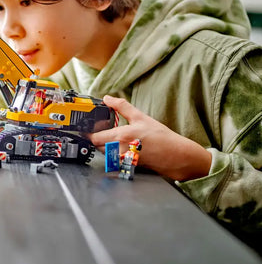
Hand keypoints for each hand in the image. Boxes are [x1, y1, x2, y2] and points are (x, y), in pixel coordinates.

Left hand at [89, 95, 211, 180]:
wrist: (175, 155)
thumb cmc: (161, 137)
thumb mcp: (140, 117)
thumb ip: (121, 106)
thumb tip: (108, 98)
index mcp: (120, 137)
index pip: (94, 138)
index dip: (88, 132)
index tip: (87, 128)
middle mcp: (118, 150)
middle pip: (96, 146)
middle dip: (96, 138)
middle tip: (101, 130)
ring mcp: (122, 160)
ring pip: (104, 153)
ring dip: (104, 145)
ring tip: (113, 137)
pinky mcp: (126, 166)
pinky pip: (112, 159)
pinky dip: (112, 153)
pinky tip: (121, 146)